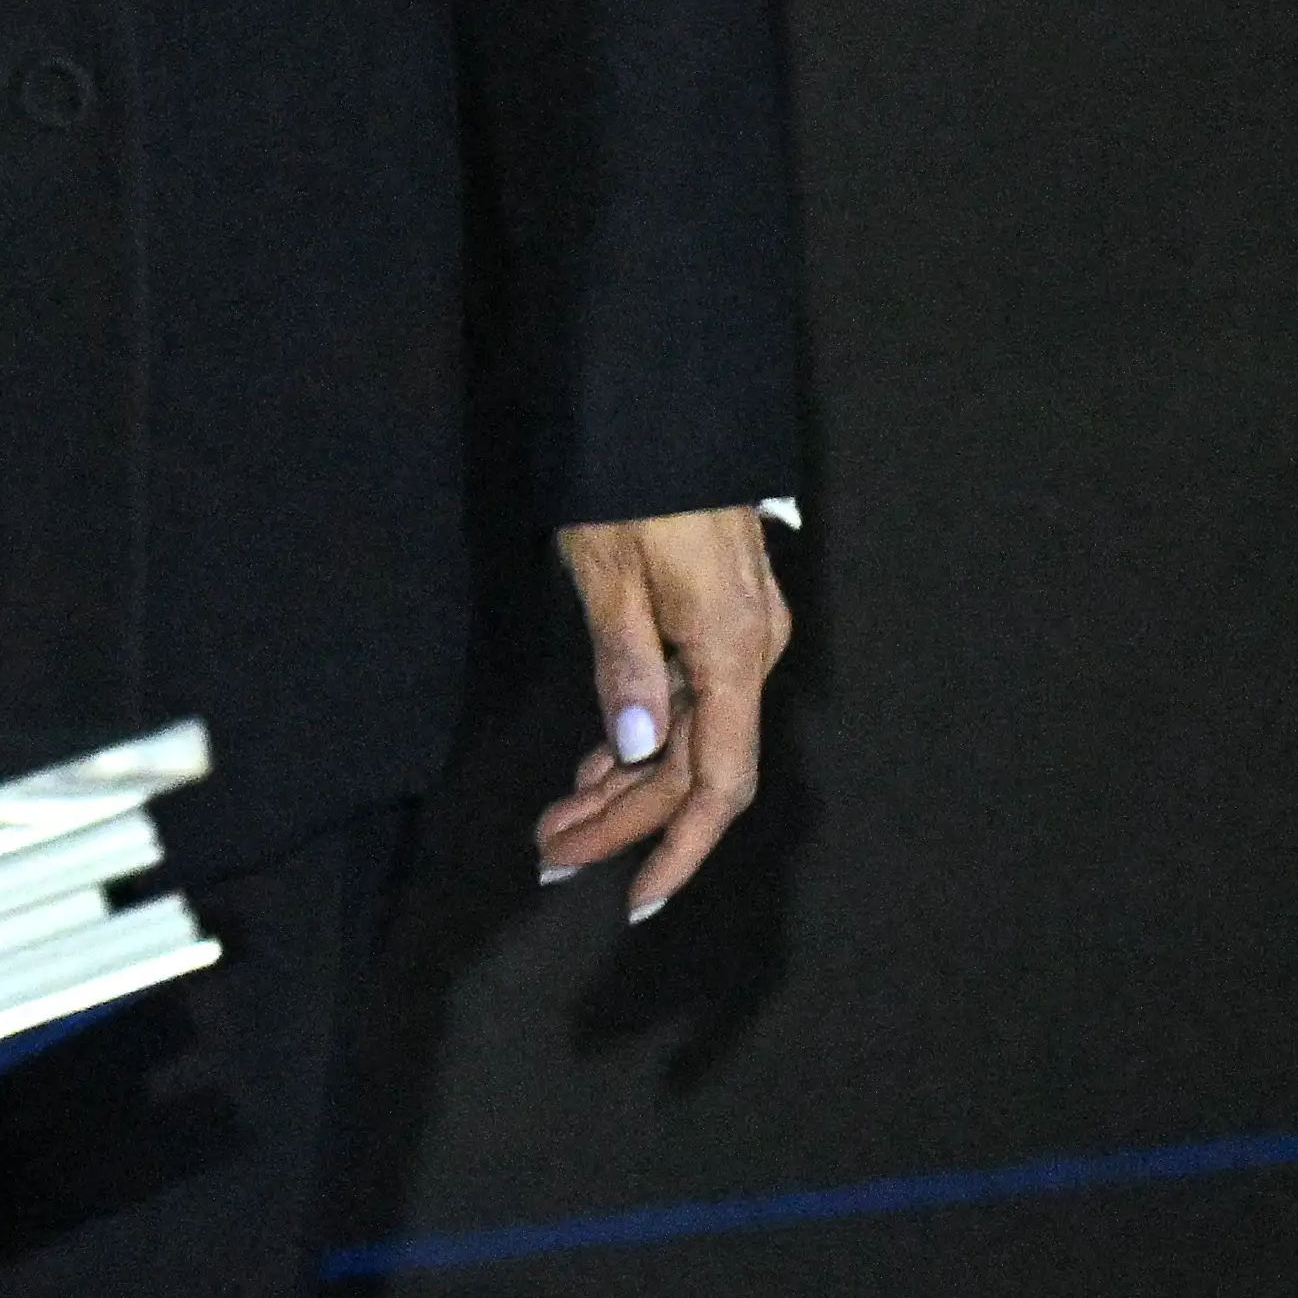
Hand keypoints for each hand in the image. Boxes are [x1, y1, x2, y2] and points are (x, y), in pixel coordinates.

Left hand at [533, 505, 791, 923]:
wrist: (665, 397)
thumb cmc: (632, 479)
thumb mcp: (610, 569)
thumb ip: (625, 662)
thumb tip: (635, 749)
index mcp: (732, 651)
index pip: (716, 783)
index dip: (676, 847)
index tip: (635, 901)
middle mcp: (748, 651)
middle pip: (693, 769)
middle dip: (622, 823)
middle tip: (548, 860)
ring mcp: (738, 633)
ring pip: (686, 737)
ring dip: (622, 785)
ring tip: (556, 826)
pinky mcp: (718, 614)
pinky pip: (686, 700)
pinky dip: (637, 737)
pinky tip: (597, 764)